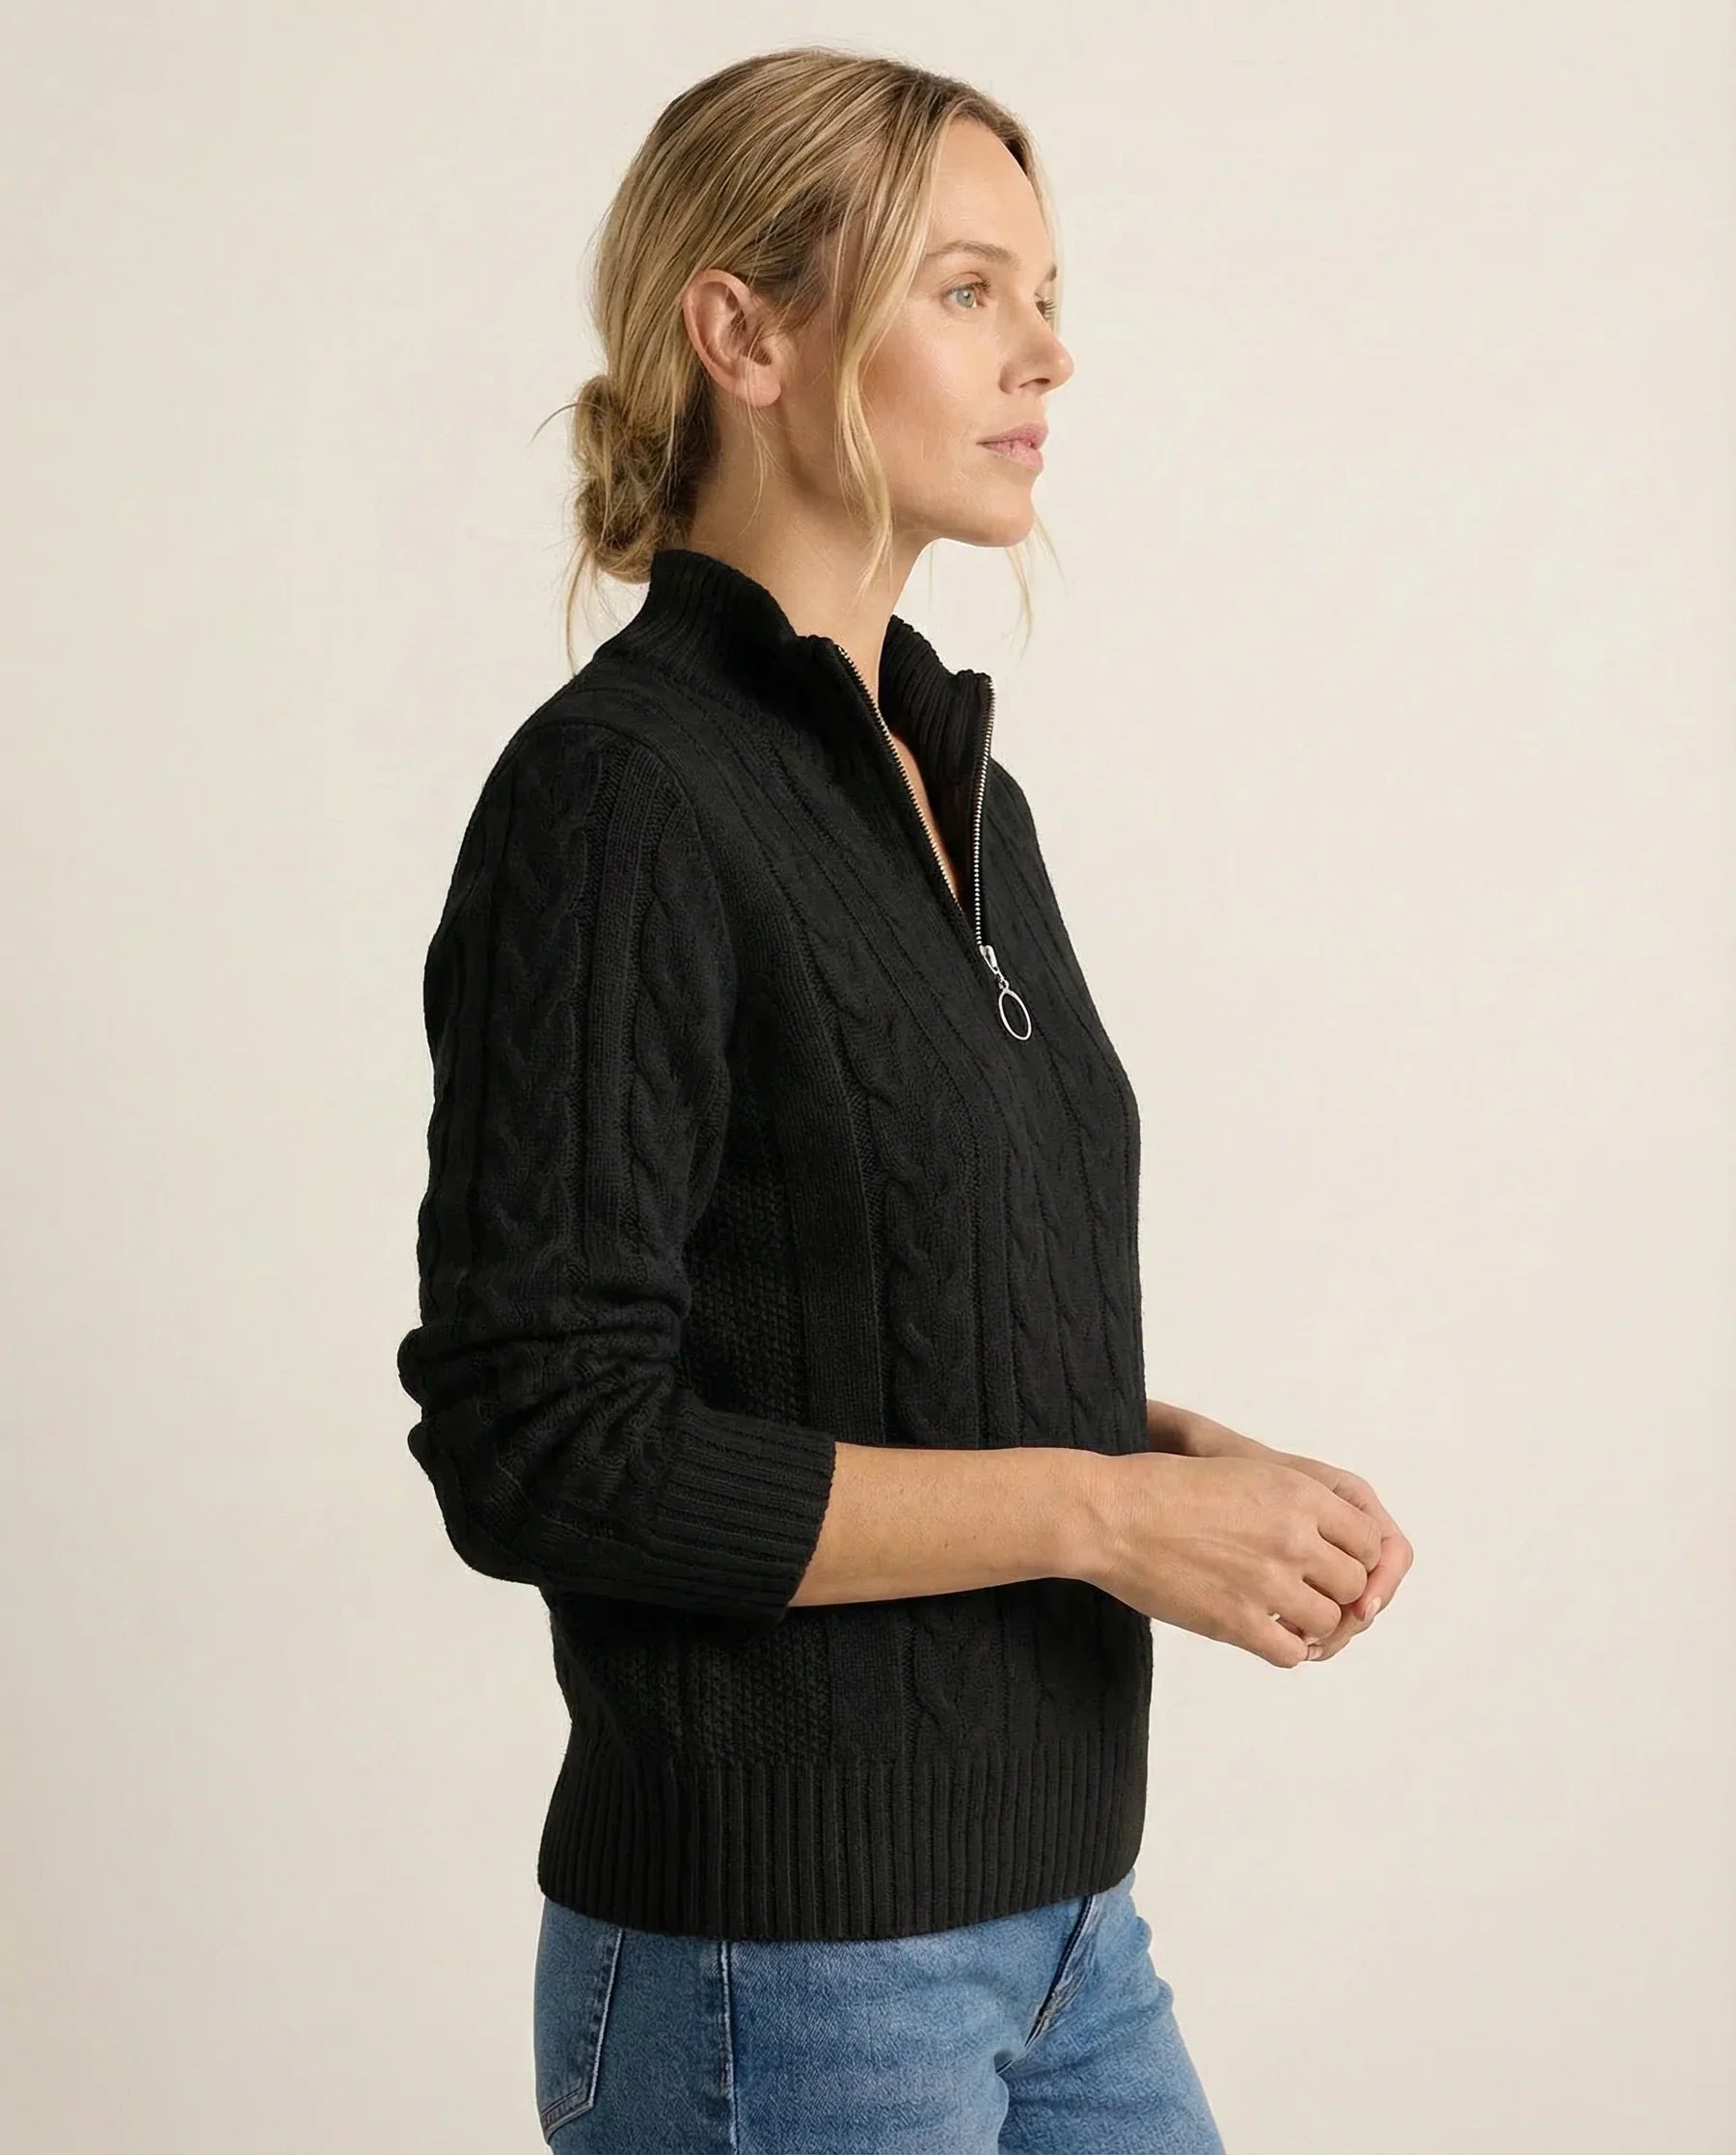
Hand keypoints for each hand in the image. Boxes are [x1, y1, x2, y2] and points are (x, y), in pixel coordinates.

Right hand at [1081, 1449, 1383, 1668]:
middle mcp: (1294, 1538)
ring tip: (1282, 1613)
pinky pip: (1292, 1653)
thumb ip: (1291, 1505)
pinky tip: (1263, 1633)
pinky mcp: (1239, 1622)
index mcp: (1298, 1493)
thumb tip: (1323, 1542)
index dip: (1354, 1557)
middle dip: (1335, 1591)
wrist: (1112, 1516)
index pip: (1368, 1541)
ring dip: (1309, 1622)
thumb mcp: (1243, 1472)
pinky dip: (1285, 1648)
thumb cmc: (1164, 1487)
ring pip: (1327, 1621)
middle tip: (1305, 1591)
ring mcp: (1268, 1582)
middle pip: (1354, 1584)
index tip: (1330, 1564)